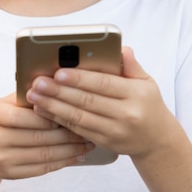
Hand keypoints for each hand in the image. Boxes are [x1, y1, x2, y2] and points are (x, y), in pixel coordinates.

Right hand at [0, 93, 94, 179]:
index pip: (26, 116)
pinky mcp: (10, 174)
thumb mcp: (5, 103)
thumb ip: (28, 95)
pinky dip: (62, 163)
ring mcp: (1, 159)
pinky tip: (76, 156)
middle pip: (38, 137)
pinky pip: (41, 168)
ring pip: (43, 154)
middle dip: (68, 134)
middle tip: (89, 128)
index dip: (51, 115)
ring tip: (88, 143)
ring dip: (70, 150)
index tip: (74, 111)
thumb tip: (58, 82)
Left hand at [26, 47, 174, 159]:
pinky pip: (78, 130)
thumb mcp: (146, 82)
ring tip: (35, 96)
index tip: (59, 71)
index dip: (80, 78)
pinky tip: (44, 110)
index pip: (103, 84)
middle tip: (38, 82)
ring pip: (79, 118)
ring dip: (53, 106)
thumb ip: (131, 65)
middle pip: (87, 101)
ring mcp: (115, 131)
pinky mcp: (105, 142)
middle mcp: (126, 114)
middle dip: (59, 91)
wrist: (157, 141)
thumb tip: (121, 48)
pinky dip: (59, 120)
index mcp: (136, 94)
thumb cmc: (148, 104)